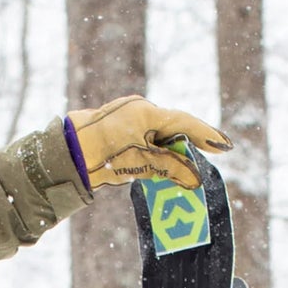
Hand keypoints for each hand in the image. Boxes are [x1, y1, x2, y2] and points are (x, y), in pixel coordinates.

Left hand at [67, 95, 231, 190]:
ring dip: (172, 149)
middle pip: (172, 127)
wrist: (63, 155)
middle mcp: (138, 109)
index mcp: (146, 112)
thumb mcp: (138, 164)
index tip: (225, 146)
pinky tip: (161, 162)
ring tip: (188, 164)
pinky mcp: (117, 127)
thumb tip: (195, 178)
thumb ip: (168, 168)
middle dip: (191, 142)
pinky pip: (144, 137)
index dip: (206, 135)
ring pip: (158, 134)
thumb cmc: (99, 157)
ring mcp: (126, 116)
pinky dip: (155, 150)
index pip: (184, 123)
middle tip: (213, 153)